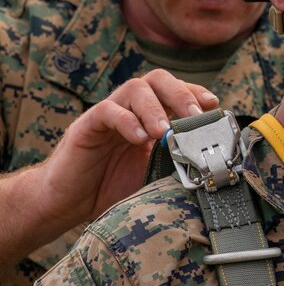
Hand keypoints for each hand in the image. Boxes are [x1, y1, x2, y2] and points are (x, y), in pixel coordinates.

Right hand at [39, 71, 218, 231]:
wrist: (68, 205)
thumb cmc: (112, 189)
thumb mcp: (154, 176)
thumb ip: (176, 163)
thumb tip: (210, 163)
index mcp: (150, 118)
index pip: (175, 91)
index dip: (195, 93)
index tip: (214, 106)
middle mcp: (131, 110)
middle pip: (157, 80)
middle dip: (181, 93)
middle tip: (194, 116)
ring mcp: (109, 115)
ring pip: (134, 88)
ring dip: (154, 108)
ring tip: (163, 132)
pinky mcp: (86, 126)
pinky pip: (107, 111)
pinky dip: (127, 121)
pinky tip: (138, 139)